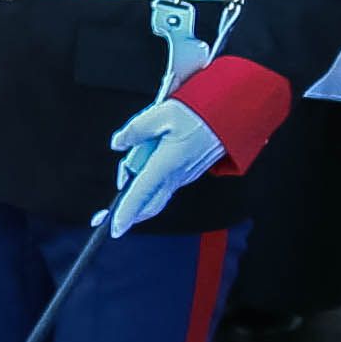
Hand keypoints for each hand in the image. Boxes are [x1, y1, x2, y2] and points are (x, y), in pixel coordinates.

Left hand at [106, 96, 227, 233]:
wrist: (231, 115)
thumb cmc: (200, 113)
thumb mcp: (161, 114)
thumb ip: (135, 130)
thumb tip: (118, 143)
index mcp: (167, 163)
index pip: (141, 193)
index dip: (126, 212)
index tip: (115, 228)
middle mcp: (177, 175)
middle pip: (148, 203)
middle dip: (127, 208)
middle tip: (108, 203)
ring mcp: (184, 175)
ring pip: (155, 191)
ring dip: (138, 185)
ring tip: (131, 164)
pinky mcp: (188, 172)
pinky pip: (164, 182)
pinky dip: (149, 178)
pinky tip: (147, 158)